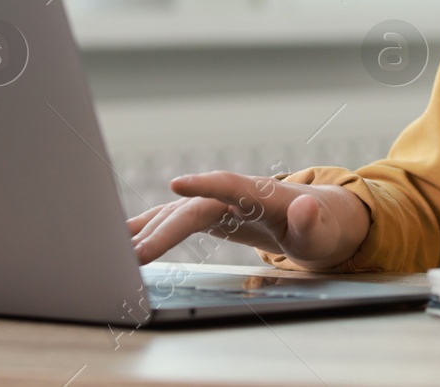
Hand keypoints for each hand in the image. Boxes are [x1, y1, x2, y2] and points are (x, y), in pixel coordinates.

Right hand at [126, 171, 369, 268]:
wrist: (321, 220)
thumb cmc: (322, 228)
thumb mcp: (324, 232)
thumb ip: (313, 221)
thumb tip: (308, 204)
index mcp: (264, 195)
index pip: (231, 186)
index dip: (206, 185)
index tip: (177, 184)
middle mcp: (237, 195)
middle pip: (194, 208)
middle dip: (163, 229)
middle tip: (134, 255)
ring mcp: (221, 203)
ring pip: (178, 213)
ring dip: (148, 230)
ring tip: (115, 249)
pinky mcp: (211, 215)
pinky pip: (176, 219)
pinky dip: (150, 228)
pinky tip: (122, 239)